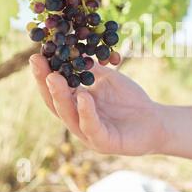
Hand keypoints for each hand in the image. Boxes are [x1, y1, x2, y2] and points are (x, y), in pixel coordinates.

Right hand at [29, 54, 168, 155]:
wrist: (155, 120)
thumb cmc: (129, 100)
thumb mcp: (108, 79)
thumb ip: (90, 69)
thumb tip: (73, 48)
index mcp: (76, 105)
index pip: (55, 90)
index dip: (44, 73)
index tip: (36, 54)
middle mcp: (78, 120)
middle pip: (55, 103)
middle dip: (45, 83)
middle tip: (38, 63)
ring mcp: (89, 134)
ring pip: (69, 117)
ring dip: (60, 96)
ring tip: (54, 77)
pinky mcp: (104, 143)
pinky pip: (92, 128)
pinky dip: (86, 112)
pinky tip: (83, 97)